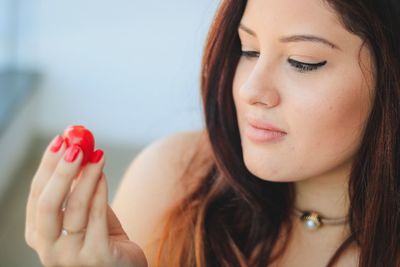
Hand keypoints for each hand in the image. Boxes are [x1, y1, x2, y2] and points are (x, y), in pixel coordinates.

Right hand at [25, 135, 147, 266]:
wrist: (124, 264)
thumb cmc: (103, 235)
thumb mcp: (85, 210)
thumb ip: (77, 187)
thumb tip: (76, 147)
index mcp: (39, 233)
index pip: (37, 194)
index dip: (48, 165)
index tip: (60, 139)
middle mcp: (48, 248)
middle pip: (48, 204)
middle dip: (61, 171)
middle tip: (76, 146)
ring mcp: (71, 257)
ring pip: (75, 208)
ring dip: (87, 176)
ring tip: (98, 155)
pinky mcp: (96, 257)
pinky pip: (97, 218)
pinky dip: (100, 192)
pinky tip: (103, 174)